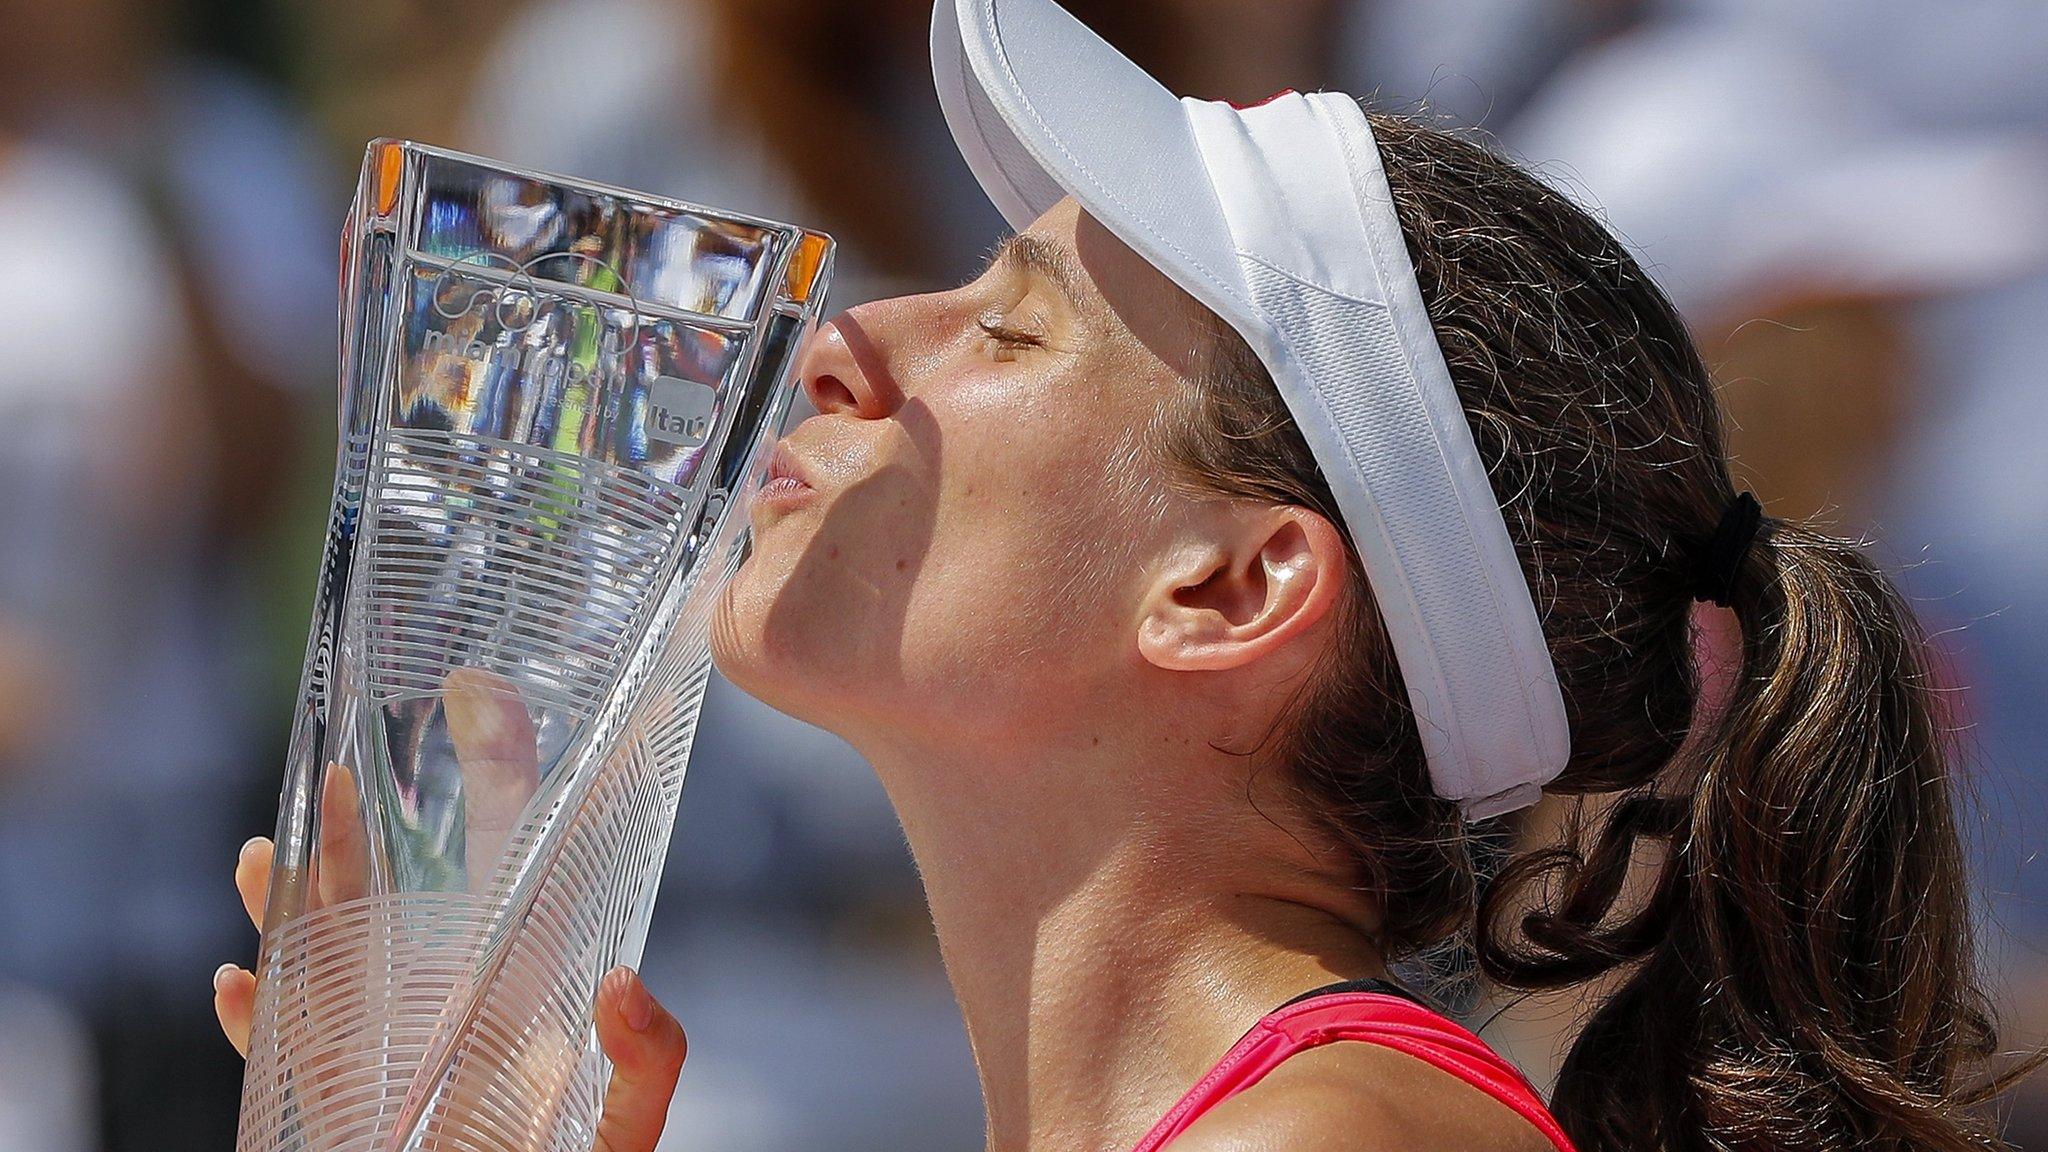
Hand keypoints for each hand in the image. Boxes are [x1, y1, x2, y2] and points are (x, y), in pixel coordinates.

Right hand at [213, 671, 687, 1151]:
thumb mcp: (624, 1131)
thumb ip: (645, 1064)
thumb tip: (625, 988)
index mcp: (520, 980)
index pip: (507, 855)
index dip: (494, 772)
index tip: (474, 689)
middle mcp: (444, 999)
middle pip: (389, 892)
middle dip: (352, 833)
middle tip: (328, 772)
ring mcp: (383, 1048)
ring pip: (320, 954)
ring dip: (286, 906)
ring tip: (260, 856)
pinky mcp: (334, 1105)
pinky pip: (280, 1052)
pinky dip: (252, 1021)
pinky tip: (234, 986)